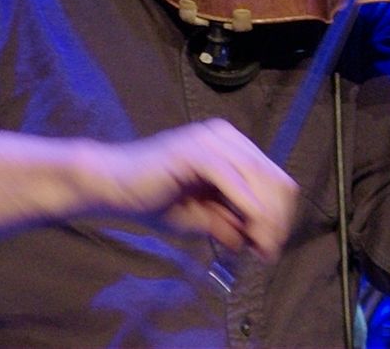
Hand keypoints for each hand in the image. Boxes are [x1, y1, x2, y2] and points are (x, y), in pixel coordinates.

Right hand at [86, 119, 297, 262]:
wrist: (110, 186)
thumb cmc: (152, 200)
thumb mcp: (200, 218)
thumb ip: (228, 224)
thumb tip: (256, 244)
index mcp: (231, 147)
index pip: (273, 177)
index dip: (280, 214)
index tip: (272, 246)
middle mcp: (226, 137)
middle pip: (272, 177)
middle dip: (277, 218)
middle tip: (269, 252)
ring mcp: (212, 140)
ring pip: (257, 177)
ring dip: (265, 217)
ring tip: (261, 247)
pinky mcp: (196, 150)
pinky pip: (232, 179)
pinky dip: (246, 206)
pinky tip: (248, 230)